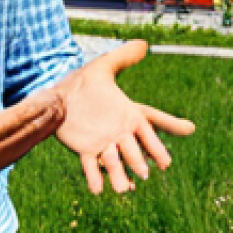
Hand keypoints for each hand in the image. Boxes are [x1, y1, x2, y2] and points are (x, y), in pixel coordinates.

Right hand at [0, 73, 64, 220]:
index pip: (2, 126)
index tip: (48, 98)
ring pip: (19, 150)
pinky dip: (29, 141)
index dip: (28, 112)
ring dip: (41, 132)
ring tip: (61, 113)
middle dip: (43, 121)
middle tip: (64, 101)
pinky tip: (41, 131)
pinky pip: (12, 155)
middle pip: (18, 140)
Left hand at [54, 40, 194, 194]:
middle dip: (138, 161)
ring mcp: (102, 143)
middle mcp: (118, 133)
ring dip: (119, 176)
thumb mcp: (103, 67)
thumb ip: (123, 56)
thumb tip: (144, 43)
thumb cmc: (84, 83)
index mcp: (127, 115)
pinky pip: (91, 167)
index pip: (149, 128)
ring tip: (124, 190)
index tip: (172, 153)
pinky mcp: (85, 150)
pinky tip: (99, 190)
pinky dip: (94, 178)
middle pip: (133, 150)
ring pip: (114, 162)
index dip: (159, 142)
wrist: (59, 98)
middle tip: (146, 173)